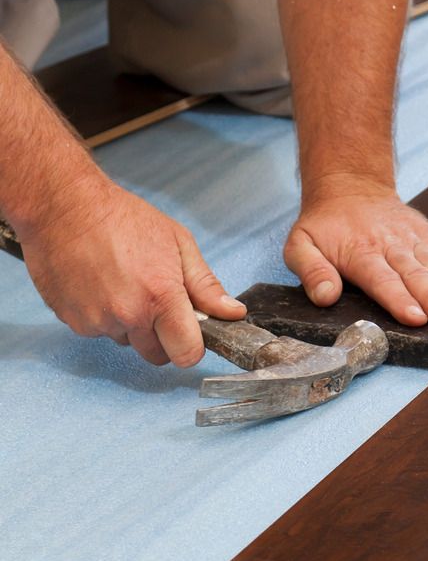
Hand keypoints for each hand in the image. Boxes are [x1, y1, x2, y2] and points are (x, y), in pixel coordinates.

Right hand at [20, 174, 245, 365]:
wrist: (62, 205)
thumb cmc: (121, 217)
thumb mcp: (177, 242)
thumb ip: (206, 285)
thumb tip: (233, 313)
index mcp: (160, 297)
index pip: (187, 354)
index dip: (192, 347)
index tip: (190, 333)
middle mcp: (128, 315)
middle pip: (156, 355)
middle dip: (161, 337)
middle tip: (155, 301)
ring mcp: (97, 321)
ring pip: (126, 341)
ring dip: (129, 324)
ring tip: (122, 283)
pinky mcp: (73, 321)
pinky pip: (98, 332)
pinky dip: (102, 316)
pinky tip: (99, 285)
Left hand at [284, 178, 427, 325]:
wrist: (350, 188)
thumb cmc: (325, 226)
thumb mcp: (300, 245)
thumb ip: (311, 271)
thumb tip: (325, 296)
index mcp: (359, 252)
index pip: (381, 279)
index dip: (399, 298)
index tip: (414, 317)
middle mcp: (391, 245)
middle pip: (414, 275)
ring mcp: (414, 239)